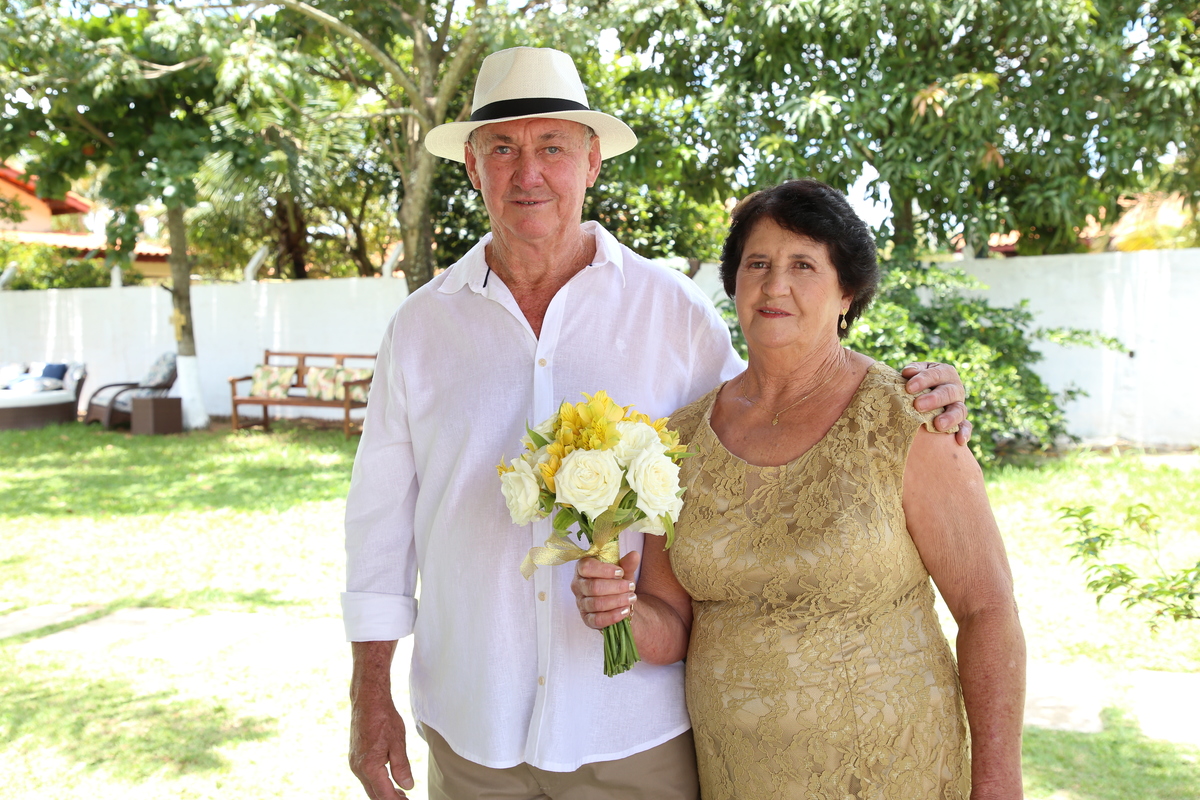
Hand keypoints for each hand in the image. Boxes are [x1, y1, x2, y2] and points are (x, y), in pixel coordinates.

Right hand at [349, 666, 412, 798]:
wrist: (368, 701)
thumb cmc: (384, 718)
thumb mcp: (398, 742)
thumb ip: (402, 767)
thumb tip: (407, 786)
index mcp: (369, 767)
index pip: (384, 795)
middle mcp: (358, 768)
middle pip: (374, 795)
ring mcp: (354, 763)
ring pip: (369, 786)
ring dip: (384, 793)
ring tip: (401, 794)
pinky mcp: (355, 757)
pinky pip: (366, 777)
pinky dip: (377, 783)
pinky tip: (389, 780)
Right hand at [571, 551, 640, 629]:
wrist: (618, 602)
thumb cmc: (616, 582)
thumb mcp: (622, 572)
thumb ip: (627, 563)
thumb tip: (634, 555)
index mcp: (582, 569)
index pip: (586, 567)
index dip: (604, 570)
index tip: (621, 572)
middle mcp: (578, 586)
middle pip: (593, 586)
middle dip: (616, 587)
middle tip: (631, 586)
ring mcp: (581, 604)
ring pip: (596, 603)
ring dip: (617, 600)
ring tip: (632, 598)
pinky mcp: (587, 619)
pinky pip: (598, 620)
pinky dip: (613, 616)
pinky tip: (625, 611)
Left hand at [901, 361, 972, 445]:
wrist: (924, 396)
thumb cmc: (917, 382)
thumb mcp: (916, 373)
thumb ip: (913, 370)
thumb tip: (908, 372)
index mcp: (945, 372)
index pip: (936, 374)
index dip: (923, 380)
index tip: (909, 388)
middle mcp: (955, 388)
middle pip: (948, 392)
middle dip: (933, 399)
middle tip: (918, 405)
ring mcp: (959, 405)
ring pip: (959, 410)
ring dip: (949, 417)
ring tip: (938, 425)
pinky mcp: (961, 421)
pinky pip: (966, 426)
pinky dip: (964, 433)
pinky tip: (959, 440)